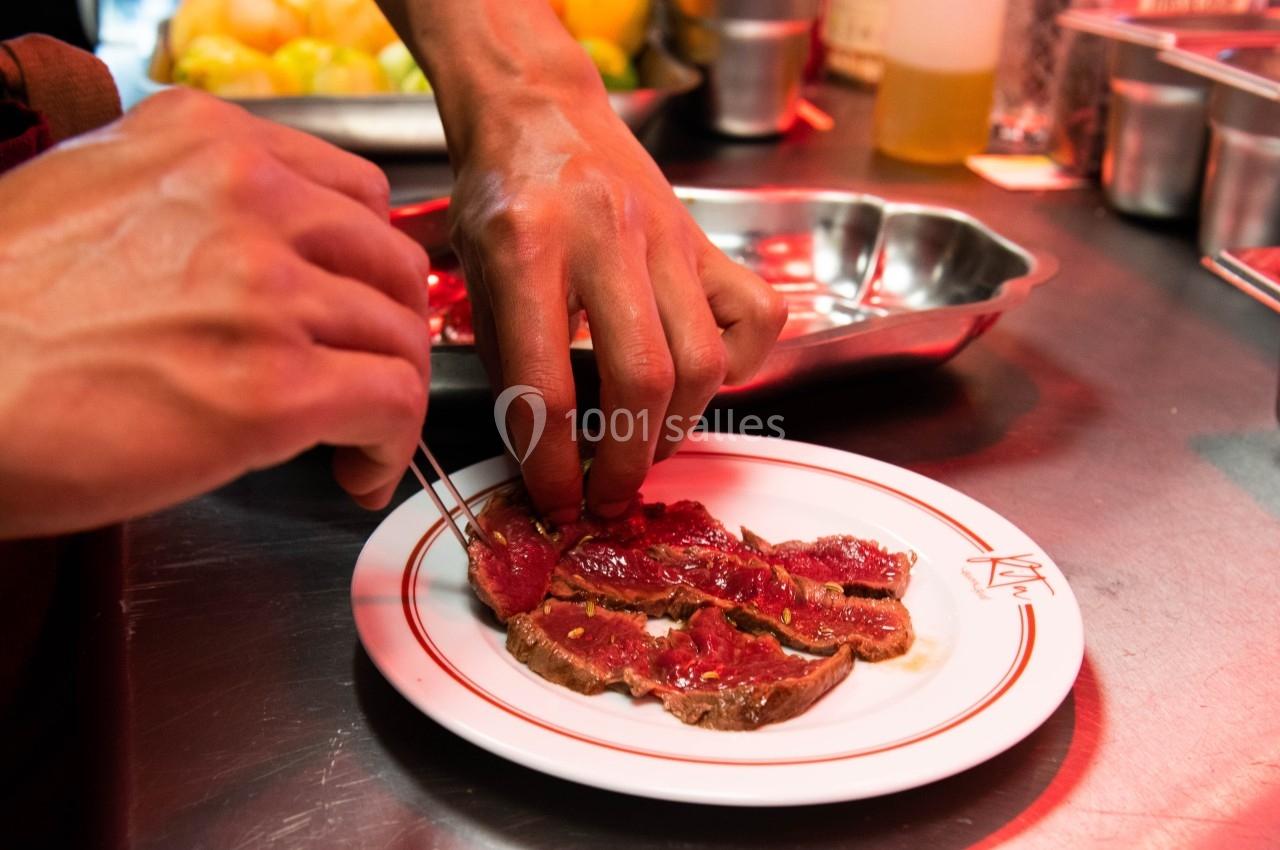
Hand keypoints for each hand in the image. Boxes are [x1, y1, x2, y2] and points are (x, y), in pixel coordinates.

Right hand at [0, 89, 431, 538]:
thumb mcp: (91, 201)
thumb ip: (192, 208)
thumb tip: (266, 255)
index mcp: (204, 144)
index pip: (352, 191)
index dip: (365, 263)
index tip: (356, 306)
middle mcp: (247, 199)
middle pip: (390, 262)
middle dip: (390, 329)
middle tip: (367, 376)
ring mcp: (265, 291)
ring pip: (400, 335)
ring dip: (390, 395)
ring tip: (354, 438)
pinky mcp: (274, 387)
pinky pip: (393, 403)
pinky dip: (391, 444)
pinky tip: (355, 470)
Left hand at [445, 66, 785, 521]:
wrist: (540, 109)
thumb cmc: (501, 194)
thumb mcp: (475, 276)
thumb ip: (509, 363)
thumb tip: (545, 455)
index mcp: (527, 247)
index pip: (548, 385)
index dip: (554, 463)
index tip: (557, 502)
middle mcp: (606, 237)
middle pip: (642, 378)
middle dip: (628, 462)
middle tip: (609, 496)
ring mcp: (668, 235)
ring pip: (703, 359)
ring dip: (677, 427)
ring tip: (646, 445)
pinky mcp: (706, 239)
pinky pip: (756, 316)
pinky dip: (739, 366)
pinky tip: (699, 380)